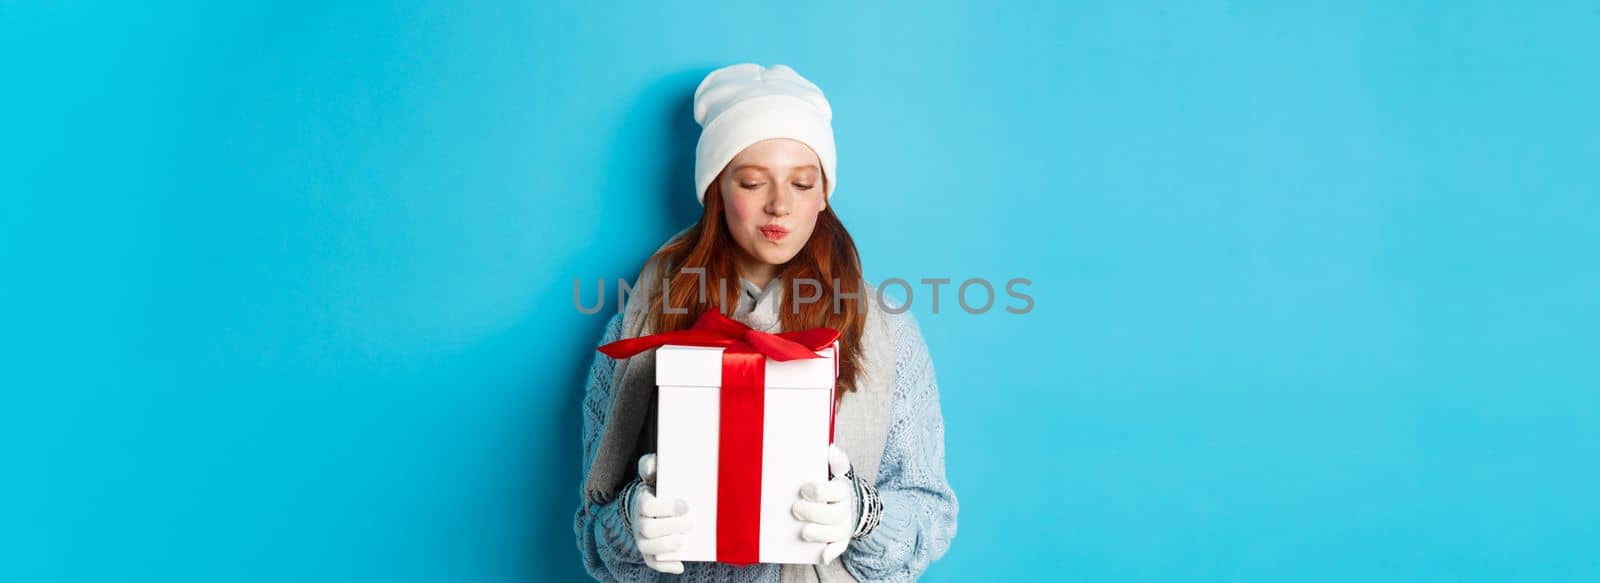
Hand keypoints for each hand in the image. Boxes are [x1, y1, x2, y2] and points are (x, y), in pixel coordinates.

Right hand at [629, 453, 692, 573]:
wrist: (650, 506)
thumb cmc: (656, 488)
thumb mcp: (652, 473)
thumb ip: (650, 465)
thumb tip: (651, 467)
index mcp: (641, 503)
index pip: (647, 507)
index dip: (666, 507)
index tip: (685, 505)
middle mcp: (638, 523)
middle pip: (649, 529)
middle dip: (671, 526)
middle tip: (692, 522)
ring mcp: (642, 540)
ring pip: (648, 548)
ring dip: (667, 546)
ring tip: (684, 540)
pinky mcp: (649, 553)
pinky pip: (653, 563)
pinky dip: (666, 567)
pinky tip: (680, 565)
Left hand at [791, 444, 855, 563]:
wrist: (851, 503)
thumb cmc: (834, 484)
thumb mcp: (837, 470)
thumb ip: (836, 460)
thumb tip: (831, 447)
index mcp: (843, 489)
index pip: (835, 491)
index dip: (819, 492)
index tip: (803, 489)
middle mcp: (846, 508)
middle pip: (833, 514)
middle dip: (813, 513)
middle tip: (795, 509)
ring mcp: (844, 525)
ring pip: (834, 532)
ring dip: (819, 533)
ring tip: (803, 531)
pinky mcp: (842, 538)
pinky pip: (839, 547)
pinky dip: (831, 552)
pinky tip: (822, 556)